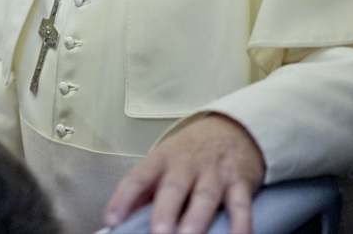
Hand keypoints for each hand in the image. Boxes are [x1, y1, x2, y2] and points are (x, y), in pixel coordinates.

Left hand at [103, 113, 265, 233]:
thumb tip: (120, 219)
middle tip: (158, 232)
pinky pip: (241, 205)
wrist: (231, 128)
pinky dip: (240, 223)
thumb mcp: (163, 162)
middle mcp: (185, 165)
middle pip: (173, 188)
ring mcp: (214, 173)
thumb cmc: (189, 153)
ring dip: (196, 219)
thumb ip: (145, 191)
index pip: (137, 178)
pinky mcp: (239, 182)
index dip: (122, 199)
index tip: (111, 220)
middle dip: (164, 212)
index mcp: (161, 160)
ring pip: (205, 196)